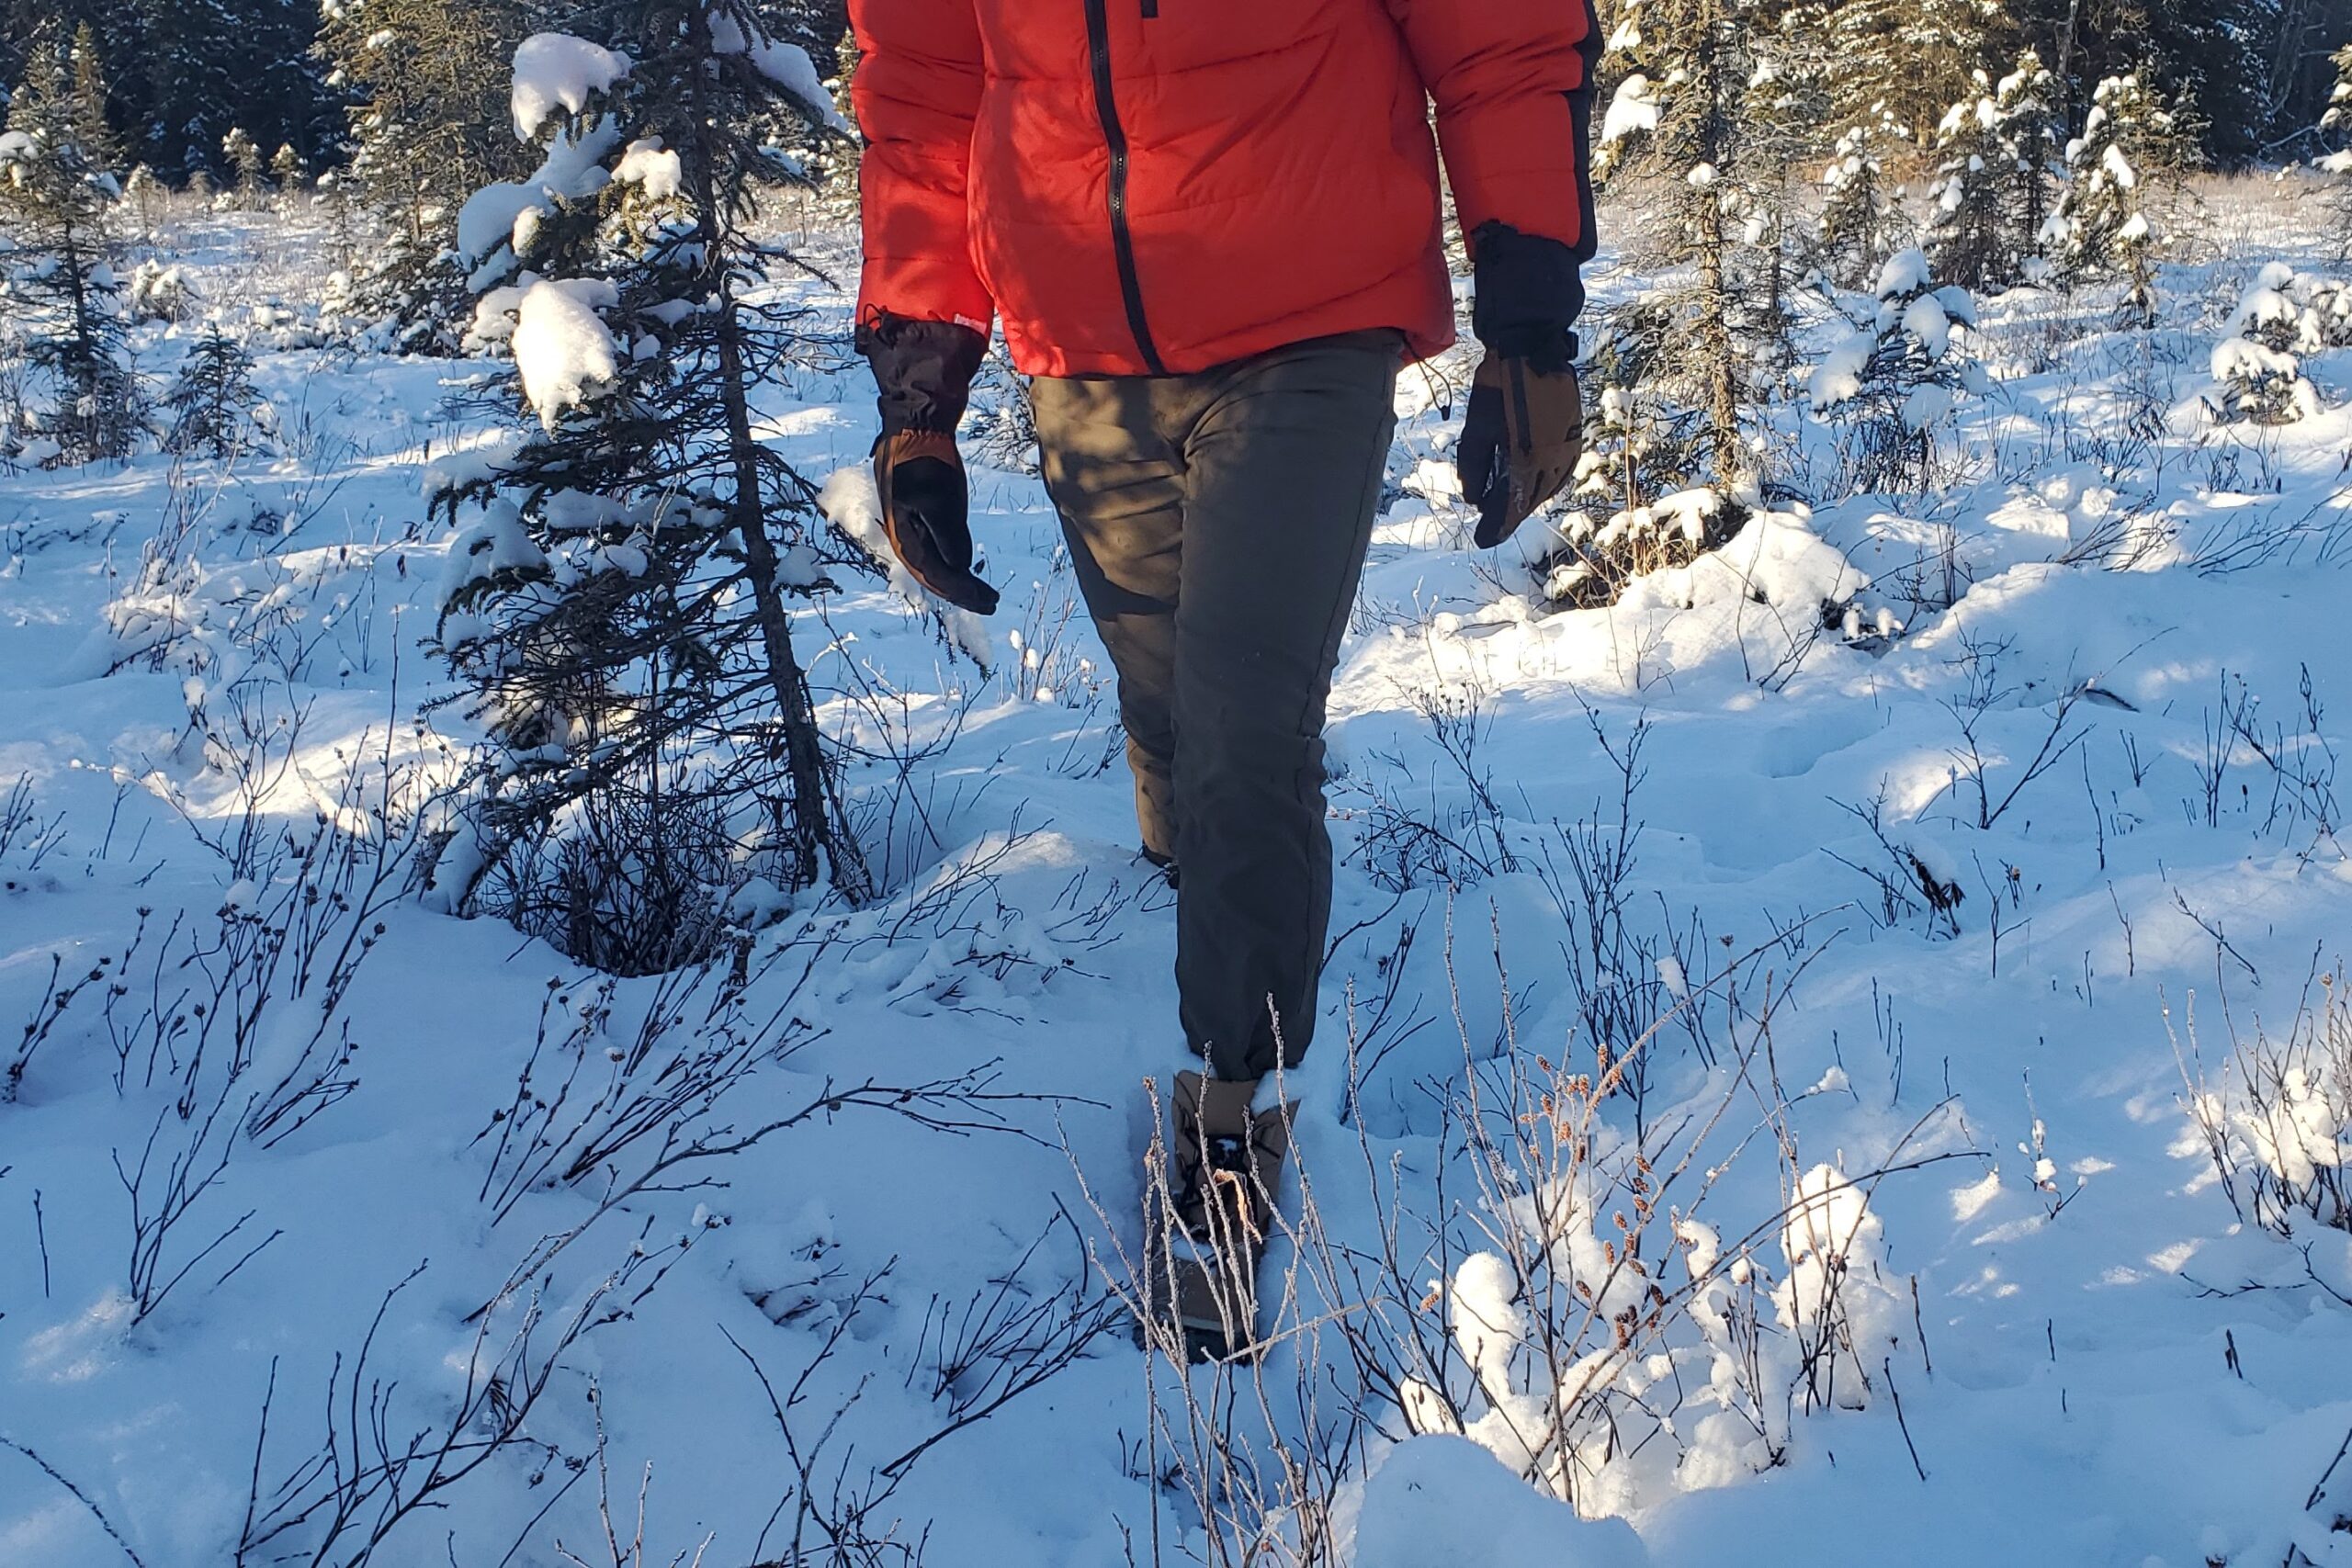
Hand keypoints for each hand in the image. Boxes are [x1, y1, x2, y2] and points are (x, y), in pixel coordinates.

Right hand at [873, 429, 998, 614]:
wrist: (915, 431)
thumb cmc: (922, 462)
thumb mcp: (936, 497)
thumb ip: (947, 533)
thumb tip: (959, 565)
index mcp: (906, 539)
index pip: (936, 576)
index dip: (962, 591)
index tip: (986, 600)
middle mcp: (910, 541)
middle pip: (938, 578)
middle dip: (964, 594)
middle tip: (992, 604)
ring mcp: (919, 532)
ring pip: (941, 569)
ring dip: (962, 584)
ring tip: (987, 596)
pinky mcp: (930, 521)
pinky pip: (943, 553)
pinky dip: (958, 567)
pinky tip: (970, 574)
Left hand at [1457, 354, 1582, 549]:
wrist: (1532, 348)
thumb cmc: (1498, 386)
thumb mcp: (1476, 429)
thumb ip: (1473, 469)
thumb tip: (1474, 500)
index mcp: (1526, 460)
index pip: (1510, 508)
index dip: (1495, 527)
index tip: (1482, 540)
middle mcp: (1552, 460)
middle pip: (1529, 501)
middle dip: (1508, 515)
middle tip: (1491, 525)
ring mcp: (1567, 449)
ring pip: (1546, 489)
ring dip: (1526, 500)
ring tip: (1506, 505)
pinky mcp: (1575, 437)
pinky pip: (1560, 472)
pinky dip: (1544, 484)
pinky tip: (1531, 484)